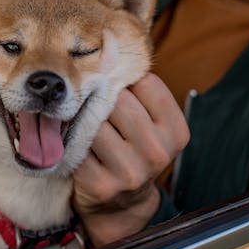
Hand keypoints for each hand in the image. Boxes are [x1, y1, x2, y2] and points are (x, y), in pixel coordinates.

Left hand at [73, 73, 189, 246]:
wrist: (122, 205)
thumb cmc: (132, 149)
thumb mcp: (149, 122)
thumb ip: (137, 89)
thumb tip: (108, 43)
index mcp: (176, 131)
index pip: (146, 83)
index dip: (126, 82)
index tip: (118, 90)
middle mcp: (158, 152)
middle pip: (118, 101)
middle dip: (102, 99)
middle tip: (96, 107)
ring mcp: (130, 172)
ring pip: (94, 122)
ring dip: (83, 119)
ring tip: (86, 125)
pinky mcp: (101, 185)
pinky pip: (77, 146)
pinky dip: (72, 141)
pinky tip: (77, 145)